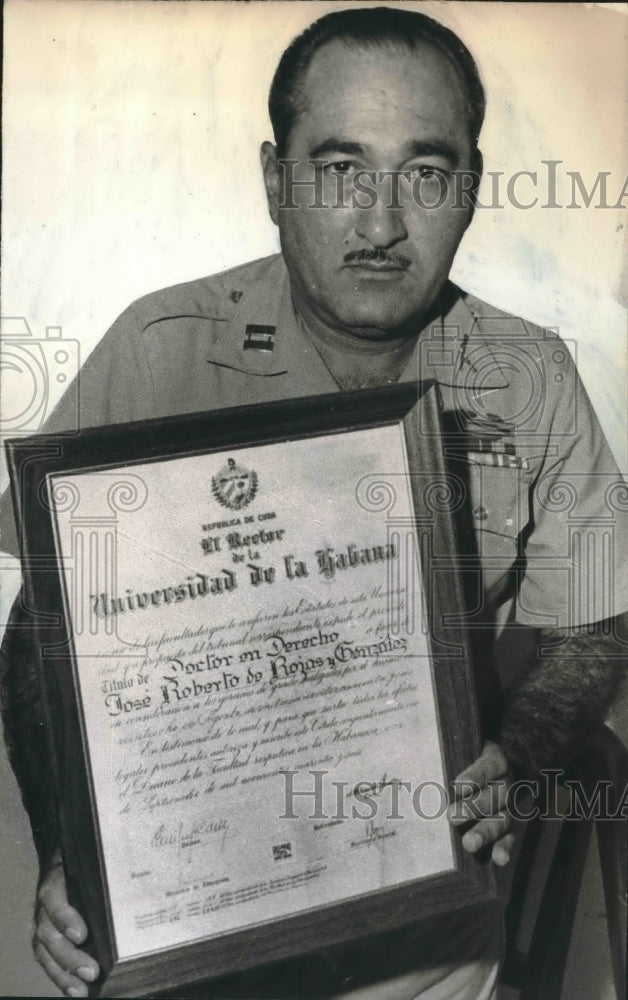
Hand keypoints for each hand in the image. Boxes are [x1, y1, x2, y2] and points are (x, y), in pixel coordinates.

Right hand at [33, 852, 99, 996]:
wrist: (66, 862)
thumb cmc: (87, 866)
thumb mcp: (93, 863)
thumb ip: (106, 875)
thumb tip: (138, 888)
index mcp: (57, 880)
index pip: (54, 897)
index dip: (65, 917)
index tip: (81, 935)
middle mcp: (45, 905)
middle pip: (49, 932)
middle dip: (70, 956)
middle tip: (91, 971)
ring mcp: (43, 923)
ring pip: (45, 951)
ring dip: (64, 973)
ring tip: (82, 989)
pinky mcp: (45, 940)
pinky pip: (47, 961)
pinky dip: (61, 977)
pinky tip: (75, 991)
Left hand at [447, 741, 514, 866]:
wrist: (491, 768)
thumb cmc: (464, 758)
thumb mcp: (460, 749)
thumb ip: (445, 752)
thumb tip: (414, 751)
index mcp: (495, 760)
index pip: (489, 765)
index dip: (476, 775)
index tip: (458, 786)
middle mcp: (504, 783)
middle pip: (494, 795)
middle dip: (473, 808)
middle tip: (451, 817)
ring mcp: (508, 806)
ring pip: (501, 819)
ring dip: (485, 832)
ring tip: (469, 843)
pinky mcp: (508, 825)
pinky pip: (509, 837)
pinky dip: (504, 848)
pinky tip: (498, 859)